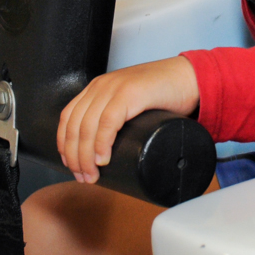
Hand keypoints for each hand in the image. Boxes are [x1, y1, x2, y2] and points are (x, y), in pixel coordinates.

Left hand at [56, 56, 199, 183]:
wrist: (191, 77)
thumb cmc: (166, 93)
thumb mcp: (132, 104)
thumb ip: (118, 117)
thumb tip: (107, 151)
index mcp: (98, 88)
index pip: (68, 117)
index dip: (64, 145)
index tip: (71, 165)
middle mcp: (101, 86)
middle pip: (75, 125)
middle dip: (74, 157)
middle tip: (83, 177)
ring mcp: (115, 88)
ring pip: (87, 127)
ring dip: (85, 157)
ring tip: (92, 175)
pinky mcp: (131, 93)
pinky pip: (108, 122)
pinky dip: (101, 144)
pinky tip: (103, 159)